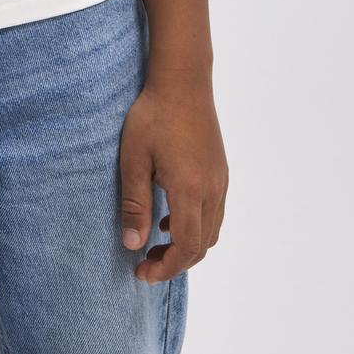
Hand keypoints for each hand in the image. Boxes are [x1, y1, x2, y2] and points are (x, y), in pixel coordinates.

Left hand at [119, 78, 228, 283]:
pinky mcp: (221, 171)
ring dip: (187, 246)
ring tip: (157, 244)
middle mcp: (212, 190)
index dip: (166, 267)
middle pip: (202, 245)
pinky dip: (196, 227)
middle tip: (145, 264)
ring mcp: (220, 180)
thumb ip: (135, 203)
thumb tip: (132, 244)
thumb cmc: (153, 115)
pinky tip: (170, 216)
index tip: (141, 272)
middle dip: (175, 262)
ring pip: (211, 231)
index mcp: (190, 189)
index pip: (185, 247)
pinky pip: (214, 213)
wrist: (183, 81)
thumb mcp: (134, 159)